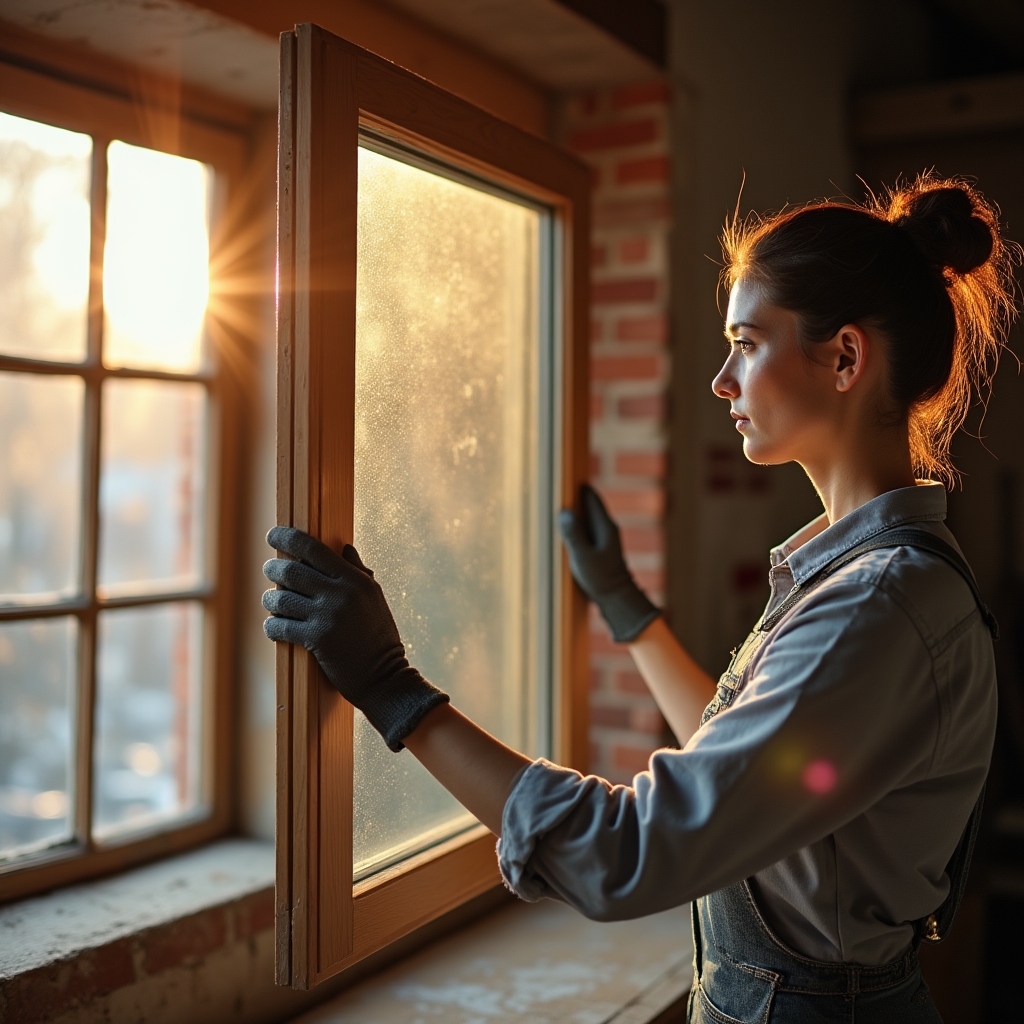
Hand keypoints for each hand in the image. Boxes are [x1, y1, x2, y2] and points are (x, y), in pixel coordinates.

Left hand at [262, 526, 447, 750]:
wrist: (384, 677)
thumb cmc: (378, 636)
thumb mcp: (374, 598)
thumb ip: (358, 571)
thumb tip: (344, 548)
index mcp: (356, 579)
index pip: (314, 548)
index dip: (288, 537)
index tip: (273, 534)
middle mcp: (342, 593)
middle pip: (292, 570)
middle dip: (273, 568)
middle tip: (269, 569)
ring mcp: (329, 616)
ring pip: (281, 598)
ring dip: (270, 599)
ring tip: (272, 601)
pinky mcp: (317, 639)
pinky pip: (280, 626)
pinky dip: (272, 625)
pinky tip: (274, 626)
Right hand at [558, 484, 660, 642]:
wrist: (617, 599)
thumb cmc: (600, 578)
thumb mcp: (582, 557)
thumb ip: (573, 534)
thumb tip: (565, 512)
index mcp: (605, 527)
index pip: (592, 498)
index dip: (580, 487)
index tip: (568, 475)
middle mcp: (607, 529)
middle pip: (591, 506)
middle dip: (577, 498)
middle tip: (560, 487)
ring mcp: (606, 540)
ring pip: (589, 519)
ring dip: (577, 513)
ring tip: (560, 506)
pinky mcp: (602, 550)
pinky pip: (588, 531)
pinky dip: (578, 526)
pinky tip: (568, 530)